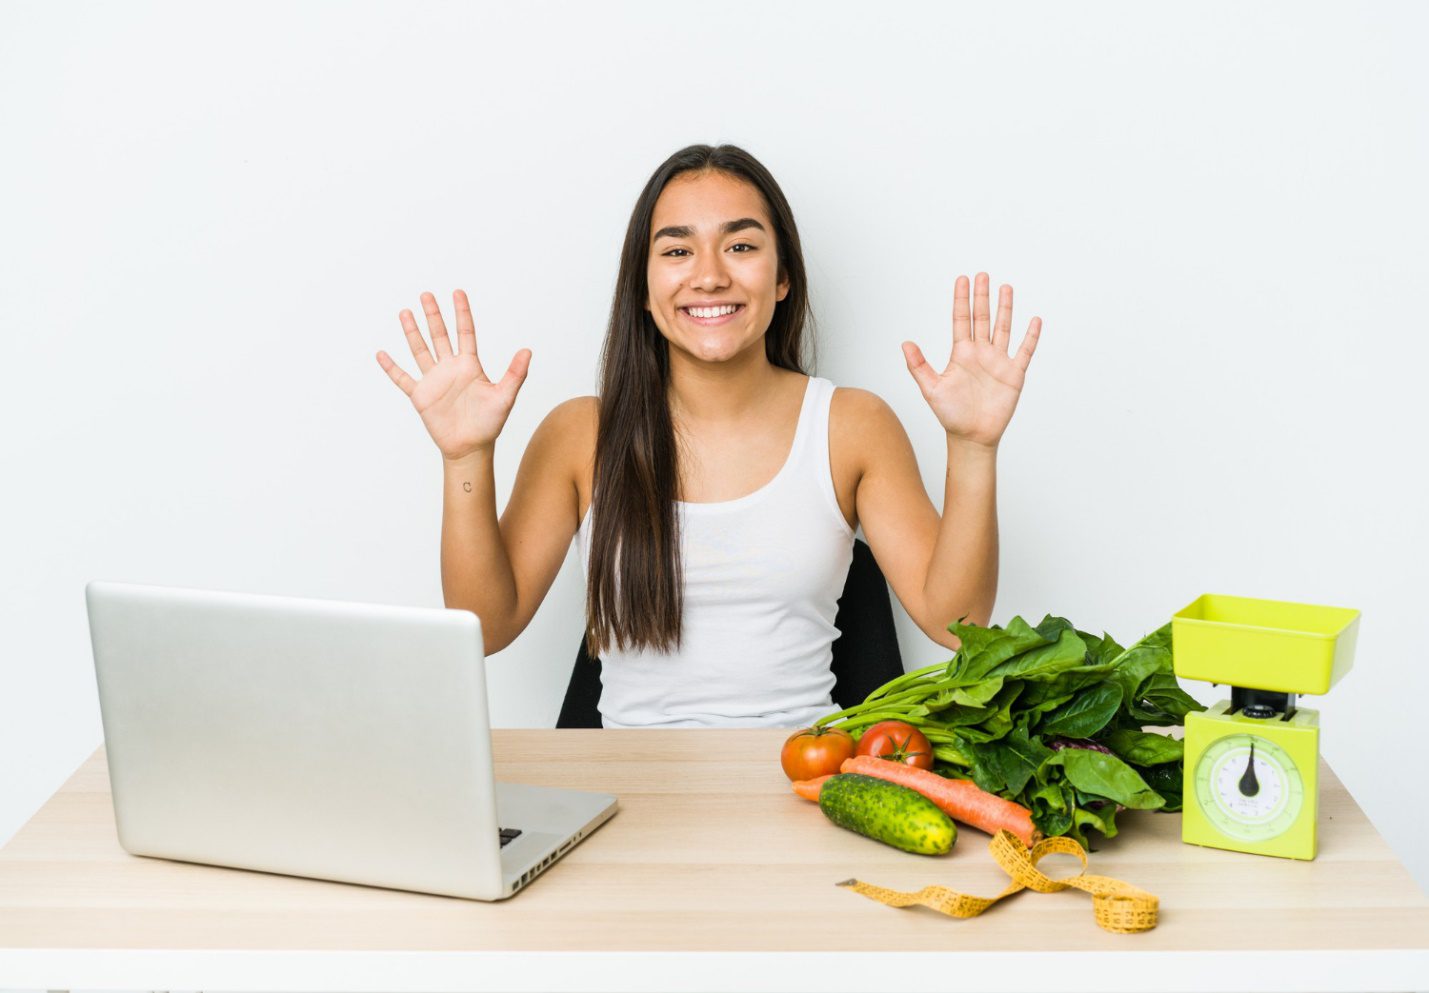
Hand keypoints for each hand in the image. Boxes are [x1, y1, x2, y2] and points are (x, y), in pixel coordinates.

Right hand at [376, 290, 531, 460]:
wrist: (470, 447)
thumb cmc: (489, 423)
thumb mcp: (505, 397)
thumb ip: (515, 374)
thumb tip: (528, 351)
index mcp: (470, 365)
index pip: (465, 332)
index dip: (461, 313)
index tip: (458, 293)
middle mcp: (450, 368)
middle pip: (440, 335)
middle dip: (433, 315)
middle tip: (426, 294)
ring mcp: (434, 381)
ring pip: (420, 350)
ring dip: (412, 332)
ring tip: (405, 312)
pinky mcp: (421, 396)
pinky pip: (403, 379)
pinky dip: (391, 368)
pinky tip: (381, 354)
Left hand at [902, 273, 1040, 448]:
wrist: (971, 436)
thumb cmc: (950, 414)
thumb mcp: (931, 389)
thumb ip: (918, 366)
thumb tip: (905, 343)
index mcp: (961, 353)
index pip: (961, 320)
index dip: (962, 300)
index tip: (962, 279)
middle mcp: (980, 353)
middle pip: (982, 318)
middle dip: (982, 297)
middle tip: (983, 275)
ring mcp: (998, 362)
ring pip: (1003, 328)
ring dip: (1005, 308)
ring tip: (1006, 288)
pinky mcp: (1014, 374)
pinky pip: (1024, 351)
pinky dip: (1030, 336)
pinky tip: (1034, 320)